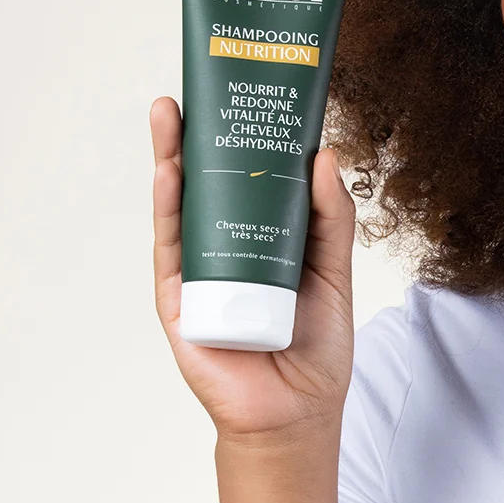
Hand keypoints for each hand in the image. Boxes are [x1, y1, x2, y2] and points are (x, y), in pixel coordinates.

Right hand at [151, 96, 355, 443]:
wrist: (296, 413)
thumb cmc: (317, 347)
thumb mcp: (335, 270)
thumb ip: (332, 217)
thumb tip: (325, 155)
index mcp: (263, 238)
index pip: (248, 178)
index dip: (243, 138)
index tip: (242, 91)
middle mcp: (226, 248)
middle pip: (206, 182)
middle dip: (197, 136)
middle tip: (192, 88)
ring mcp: (198, 270)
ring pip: (180, 204)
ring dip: (171, 157)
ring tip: (169, 113)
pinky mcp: (178, 297)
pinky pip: (171, 245)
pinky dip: (168, 206)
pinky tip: (168, 172)